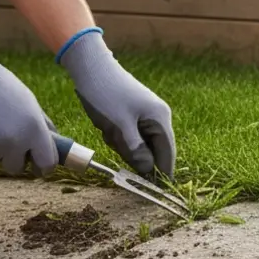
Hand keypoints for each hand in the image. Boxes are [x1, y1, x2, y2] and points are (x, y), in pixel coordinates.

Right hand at [0, 27, 59, 175]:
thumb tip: (54, 142)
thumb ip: (42, 124)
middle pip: (16, 168)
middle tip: (2, 138)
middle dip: (11, 158)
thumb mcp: (28, 101)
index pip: (47, 162)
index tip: (38, 166)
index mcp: (33, 128)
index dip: (43, 166)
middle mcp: (13, 141)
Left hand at [56, 28, 175, 178]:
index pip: (167, 155)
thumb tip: (148, 171)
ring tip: (108, 128)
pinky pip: (131, 134)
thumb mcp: (119, 127)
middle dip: (133, 154)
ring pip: (140, 143)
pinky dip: (118, 136)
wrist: (91, 67)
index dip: (161, 174)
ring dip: (123, 144)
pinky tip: (106, 125)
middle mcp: (159, 116)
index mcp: (160, 119)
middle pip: (153, 150)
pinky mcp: (134, 112)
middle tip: (114, 141)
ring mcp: (147, 113)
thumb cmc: (106, 95)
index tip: (153, 192)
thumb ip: (136, 150)